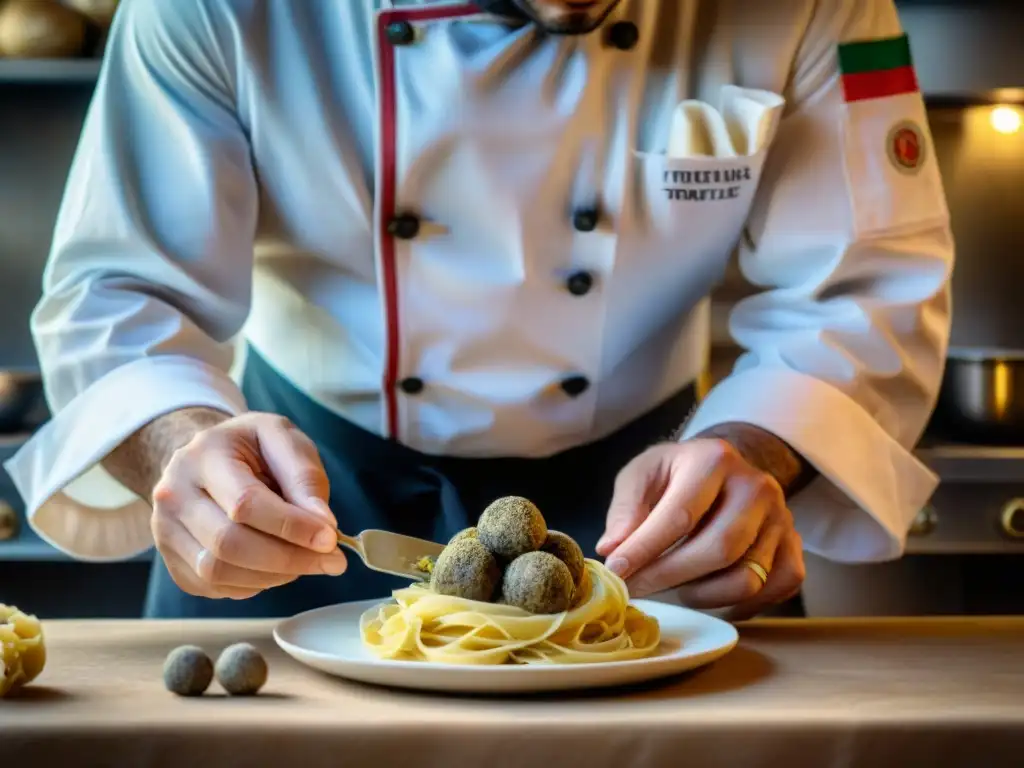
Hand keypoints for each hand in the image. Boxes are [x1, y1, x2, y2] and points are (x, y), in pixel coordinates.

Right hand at [150, 413, 346, 599]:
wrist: (207, 456)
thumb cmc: (251, 447)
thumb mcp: (283, 439)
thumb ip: (304, 477)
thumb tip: (324, 525)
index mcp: (203, 456)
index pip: (245, 503)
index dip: (292, 526)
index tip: (330, 539)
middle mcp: (174, 495)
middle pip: (229, 543)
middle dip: (289, 558)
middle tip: (330, 561)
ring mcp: (166, 531)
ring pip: (218, 572)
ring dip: (274, 575)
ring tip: (306, 561)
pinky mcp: (172, 560)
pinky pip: (214, 586)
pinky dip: (253, 584)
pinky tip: (275, 566)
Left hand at [596, 438, 804, 619]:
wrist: (725, 469)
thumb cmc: (677, 475)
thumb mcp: (643, 474)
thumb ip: (626, 508)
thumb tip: (613, 548)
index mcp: (715, 460)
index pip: (680, 515)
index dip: (645, 550)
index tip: (617, 572)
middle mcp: (756, 486)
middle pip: (718, 550)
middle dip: (669, 577)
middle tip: (636, 589)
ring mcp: (782, 518)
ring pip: (746, 579)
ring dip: (701, 595)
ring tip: (673, 585)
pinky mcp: (794, 546)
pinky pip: (772, 590)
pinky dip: (738, 604)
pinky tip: (709, 594)